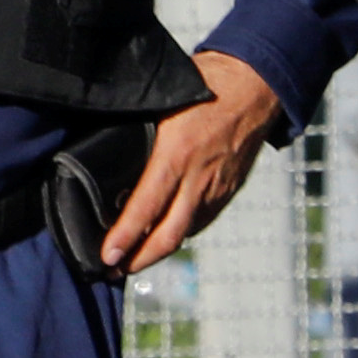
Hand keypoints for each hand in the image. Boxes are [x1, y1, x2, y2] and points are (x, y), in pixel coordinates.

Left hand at [100, 50, 282, 270]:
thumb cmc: (201, 86)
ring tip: (133, 260)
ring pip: (186, 231)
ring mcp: (217, 187)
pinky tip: (164, 235)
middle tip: (112, 271)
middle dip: (139, 259)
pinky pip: (202, 219)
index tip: (107, 255)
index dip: (125, 236)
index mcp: (175, 154)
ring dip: (160, 250)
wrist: (254, 86)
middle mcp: (198, 178)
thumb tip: (103, 151)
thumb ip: (137, 132)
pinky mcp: (229, 189)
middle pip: (169, 234)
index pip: (145, 206)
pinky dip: (182, 232)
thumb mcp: (159, 104)